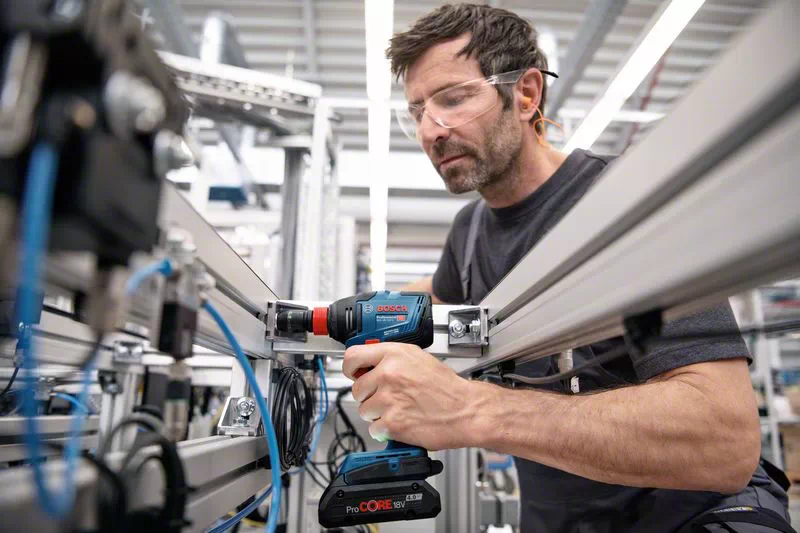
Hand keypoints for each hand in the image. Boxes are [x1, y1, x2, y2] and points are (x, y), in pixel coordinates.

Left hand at [343, 342, 488, 449]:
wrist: (466, 410)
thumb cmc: (447, 387)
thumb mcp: (418, 358)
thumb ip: (391, 358)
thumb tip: (369, 364)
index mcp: (394, 354)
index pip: (352, 357)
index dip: (351, 368)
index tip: (355, 374)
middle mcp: (389, 374)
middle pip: (357, 388)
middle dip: (370, 396)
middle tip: (388, 398)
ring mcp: (389, 399)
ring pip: (364, 410)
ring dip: (377, 414)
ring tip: (399, 410)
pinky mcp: (392, 423)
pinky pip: (374, 430)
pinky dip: (385, 431)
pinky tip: (402, 422)